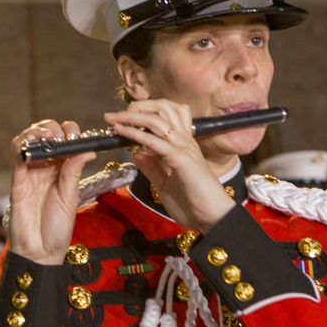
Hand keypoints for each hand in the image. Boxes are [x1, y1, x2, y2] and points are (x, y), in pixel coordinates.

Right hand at [8, 120, 96, 264]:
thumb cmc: (57, 228)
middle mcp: (45, 168)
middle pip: (45, 137)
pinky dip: (22, 145)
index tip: (77, 135)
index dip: (70, 133)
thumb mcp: (70, 197)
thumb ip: (74, 172)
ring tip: (48, 135)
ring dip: (37, 132)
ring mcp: (30, 173)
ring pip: (28, 141)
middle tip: (61, 135)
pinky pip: (16, 156)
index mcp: (62, 171)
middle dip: (53, 129)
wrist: (41, 251)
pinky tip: (33, 143)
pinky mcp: (17, 180)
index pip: (64, 142)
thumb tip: (87, 150)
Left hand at [104, 100, 234, 232]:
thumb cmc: (193, 203)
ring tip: (114, 119)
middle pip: (163, 108)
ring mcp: (183, 147)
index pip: (167, 115)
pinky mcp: (180, 158)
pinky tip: (122, 133)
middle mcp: (184, 140)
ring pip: (158, 119)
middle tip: (116, 115)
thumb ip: (152, 167)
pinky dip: (136, 134)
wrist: (212, 219)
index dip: (144, 112)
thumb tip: (136, 151)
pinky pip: (155, 141)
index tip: (122, 119)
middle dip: (138, 107)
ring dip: (132, 116)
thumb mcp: (164, 184)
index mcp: (182, 145)